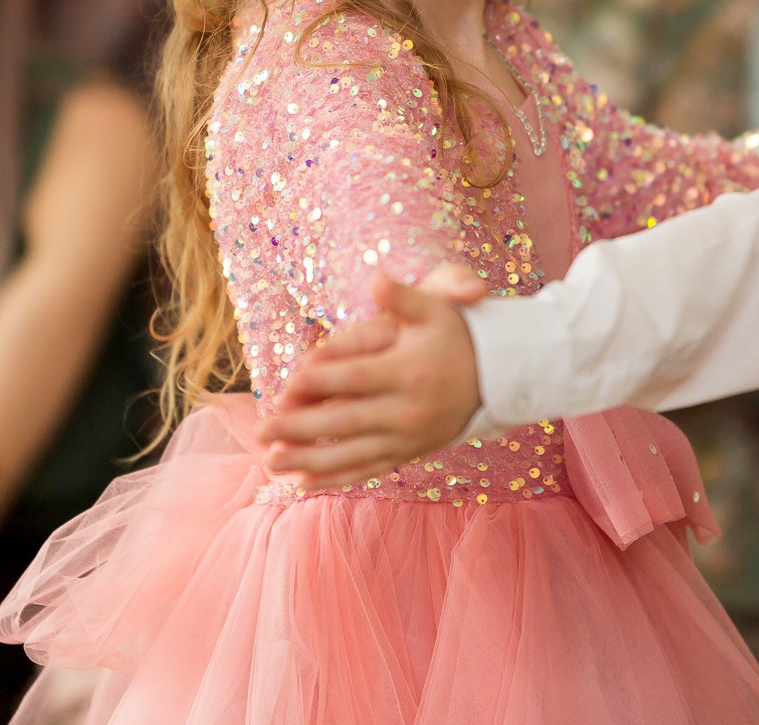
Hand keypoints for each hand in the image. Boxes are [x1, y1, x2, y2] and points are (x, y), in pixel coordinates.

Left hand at [257, 268, 486, 488]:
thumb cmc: (459, 336)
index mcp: (406, 371)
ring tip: (270, 464)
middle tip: (260, 431)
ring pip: (350, 453)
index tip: (283, 387)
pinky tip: (304, 482)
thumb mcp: (436, 309)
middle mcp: (405, 409)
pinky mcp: (408, 452)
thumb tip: (376, 276)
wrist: (498, 378)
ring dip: (308, 460)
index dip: (316, 381)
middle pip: (343, 421)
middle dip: (298, 427)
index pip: (353, 377)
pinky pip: (367, 469)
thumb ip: (402, 296)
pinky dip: (335, 477)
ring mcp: (407, 436)